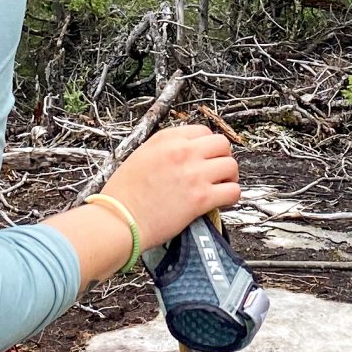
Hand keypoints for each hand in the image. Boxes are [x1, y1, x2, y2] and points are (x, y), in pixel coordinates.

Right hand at [102, 124, 240, 251]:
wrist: (118, 221)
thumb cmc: (122, 195)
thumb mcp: (140, 157)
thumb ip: (164, 151)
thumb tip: (183, 155)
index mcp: (166, 139)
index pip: (202, 131)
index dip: (207, 146)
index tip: (206, 157)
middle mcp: (182, 152)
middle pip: (222, 144)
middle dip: (222, 157)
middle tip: (217, 171)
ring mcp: (194, 174)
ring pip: (231, 166)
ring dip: (229, 177)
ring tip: (220, 187)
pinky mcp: (201, 198)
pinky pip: (233, 191)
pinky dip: (232, 196)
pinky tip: (222, 201)